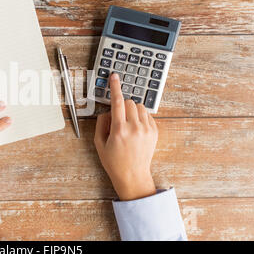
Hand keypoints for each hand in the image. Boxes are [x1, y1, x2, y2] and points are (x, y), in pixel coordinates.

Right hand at [94, 73, 157, 200]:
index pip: (118, 101)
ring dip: (132, 110)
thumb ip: (100, 123)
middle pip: (130, 102)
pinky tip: (135, 129)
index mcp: (119, 130)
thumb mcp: (99, 143)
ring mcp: (146, 130)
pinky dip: (140, 117)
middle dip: (123, 105)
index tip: (114, 77)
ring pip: (140, 107)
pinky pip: (147, 115)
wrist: (133, 176)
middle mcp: (134, 128)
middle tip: (118, 117)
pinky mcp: (154, 132)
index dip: (115, 87)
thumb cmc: (114, 162)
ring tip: (127, 124)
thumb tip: (106, 111)